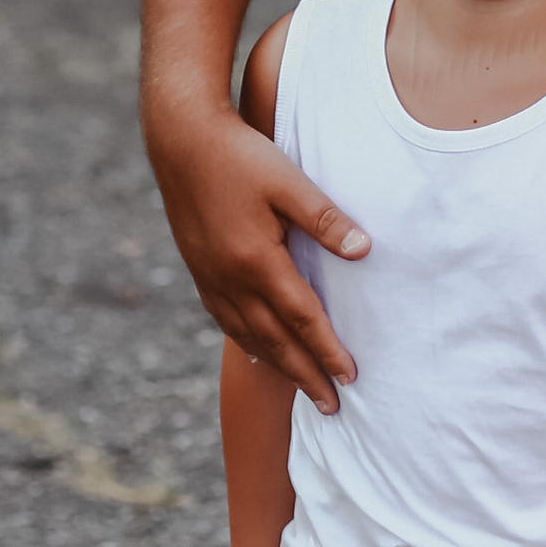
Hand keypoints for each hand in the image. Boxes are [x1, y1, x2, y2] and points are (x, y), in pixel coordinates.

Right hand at [148, 100, 365, 414]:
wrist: (180, 138)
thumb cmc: (240, 154)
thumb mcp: (288, 180)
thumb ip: (326, 219)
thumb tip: (365, 250)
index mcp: (256, 261)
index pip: (302, 318)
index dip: (327, 350)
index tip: (350, 378)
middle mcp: (230, 279)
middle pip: (275, 340)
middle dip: (305, 375)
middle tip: (332, 408)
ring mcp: (210, 278)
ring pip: (248, 335)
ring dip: (278, 364)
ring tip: (302, 386)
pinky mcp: (199, 269)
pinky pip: (226, 320)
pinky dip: (246, 341)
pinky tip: (256, 348)